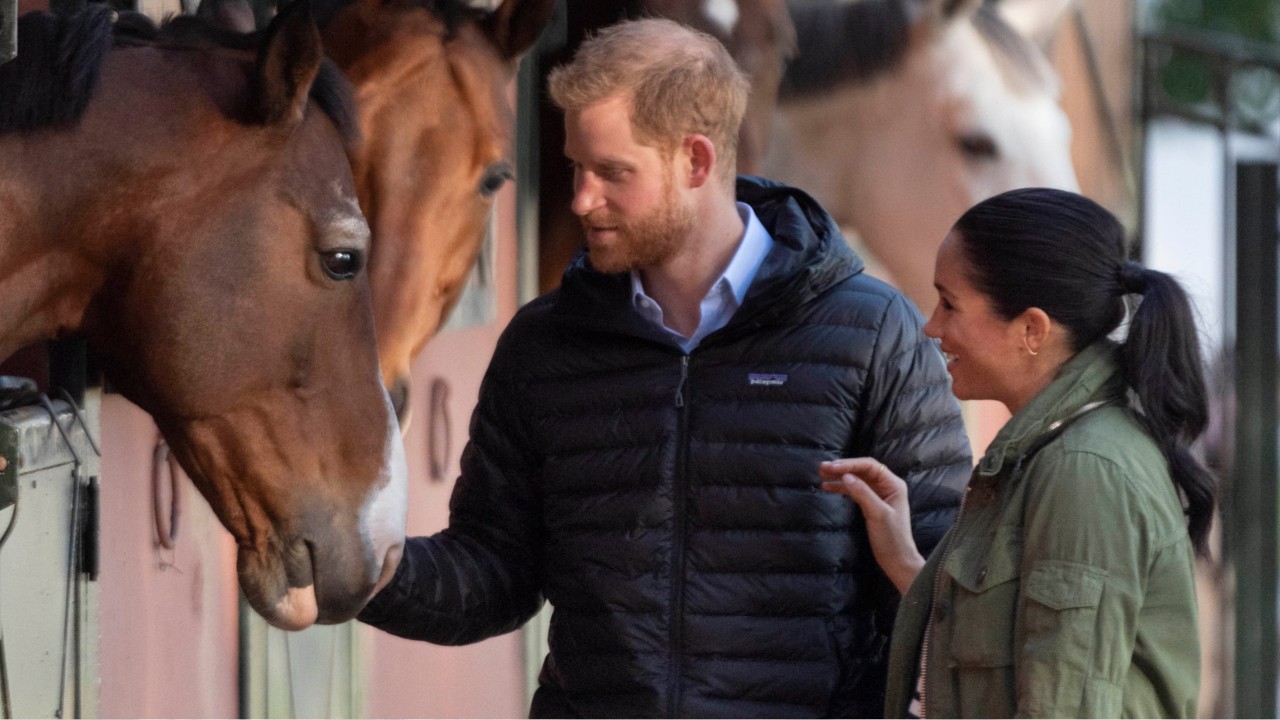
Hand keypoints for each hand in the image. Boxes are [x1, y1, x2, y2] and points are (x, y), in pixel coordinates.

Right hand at [819, 458, 924, 593]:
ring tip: (821, 474)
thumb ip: (863, 493)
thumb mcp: (878, 514)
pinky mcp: (870, 504)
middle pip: (861, 470)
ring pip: (856, 479)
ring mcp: (878, 494)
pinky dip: (841, 488)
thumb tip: (846, 476)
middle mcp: (886, 486)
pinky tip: (827, 487)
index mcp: (893, 484)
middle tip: (822, 467)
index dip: (850, 464)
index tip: (832, 467)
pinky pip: (854, 490)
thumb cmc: (892, 537)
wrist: (897, 560)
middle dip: (842, 468)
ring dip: (839, 477)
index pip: (869, 466)